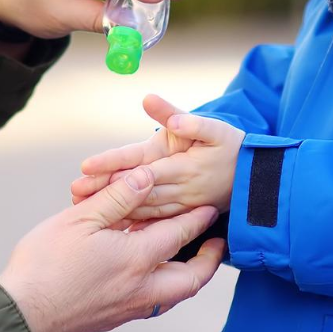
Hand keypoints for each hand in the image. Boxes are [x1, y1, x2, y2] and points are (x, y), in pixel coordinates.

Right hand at [0, 165, 224, 331]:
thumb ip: (117, 198)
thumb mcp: (79, 220)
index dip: (197, 218)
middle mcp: (142, 288)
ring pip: (174, 295)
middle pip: (191, 278)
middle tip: (216, 243)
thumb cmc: (45, 265)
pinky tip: (152, 276)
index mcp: (137, 259)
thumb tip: (145, 177)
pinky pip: (154, 304)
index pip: (179, 234)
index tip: (210, 207)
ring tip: (190, 259)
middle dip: (208, 260)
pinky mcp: (114, 318)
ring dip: (188, 277)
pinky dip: (165, 288)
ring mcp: (129, 308)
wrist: (22, 316)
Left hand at [72, 96, 243, 220]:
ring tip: (84, 208)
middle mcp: (180, 189)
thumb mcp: (214, 127)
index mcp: (183, 165)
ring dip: (114, 210)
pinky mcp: (184, 216)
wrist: (256, 179)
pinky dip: (134, 226)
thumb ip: (186, 119)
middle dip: (105, 191)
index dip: (114, 165)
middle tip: (75, 192)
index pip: (141, 166)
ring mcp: (182, 206)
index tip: (86, 167)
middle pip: (136, 192)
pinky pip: (156, 223)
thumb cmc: (232, 147)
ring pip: (143, 211)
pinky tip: (113, 229)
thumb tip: (153, 101)